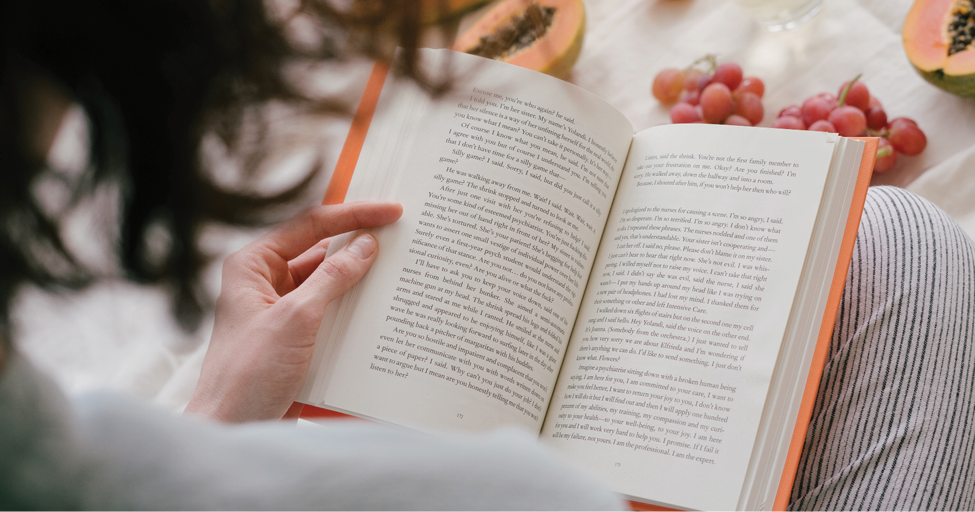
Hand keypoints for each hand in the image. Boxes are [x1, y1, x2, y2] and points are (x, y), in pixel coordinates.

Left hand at [184, 201, 402, 421]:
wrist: (233, 428)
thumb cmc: (248, 374)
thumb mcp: (296, 319)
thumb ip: (332, 278)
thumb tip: (366, 246)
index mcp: (253, 266)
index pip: (308, 226)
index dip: (352, 215)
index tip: (390, 211)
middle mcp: (265, 283)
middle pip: (320, 251)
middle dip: (358, 245)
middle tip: (401, 235)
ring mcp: (281, 311)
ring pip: (328, 283)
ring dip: (360, 279)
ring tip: (399, 270)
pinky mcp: (296, 337)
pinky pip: (331, 312)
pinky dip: (355, 309)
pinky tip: (383, 309)